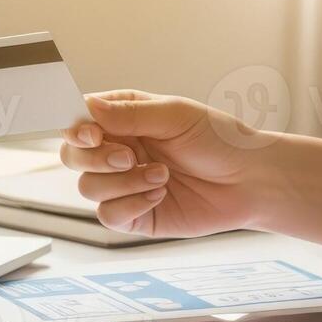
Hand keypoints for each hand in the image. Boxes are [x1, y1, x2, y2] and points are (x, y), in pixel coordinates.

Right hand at [61, 91, 267, 236]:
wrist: (249, 180)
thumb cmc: (218, 139)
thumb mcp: (175, 116)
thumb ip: (130, 114)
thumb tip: (88, 106)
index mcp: (123, 118)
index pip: (78, 121)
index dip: (76, 129)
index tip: (93, 134)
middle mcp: (118, 149)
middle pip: (72, 157)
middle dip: (95, 159)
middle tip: (130, 157)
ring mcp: (123, 184)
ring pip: (87, 187)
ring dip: (123, 183)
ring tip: (162, 175)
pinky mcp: (134, 215)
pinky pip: (108, 215)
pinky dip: (131, 204)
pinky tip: (160, 194)